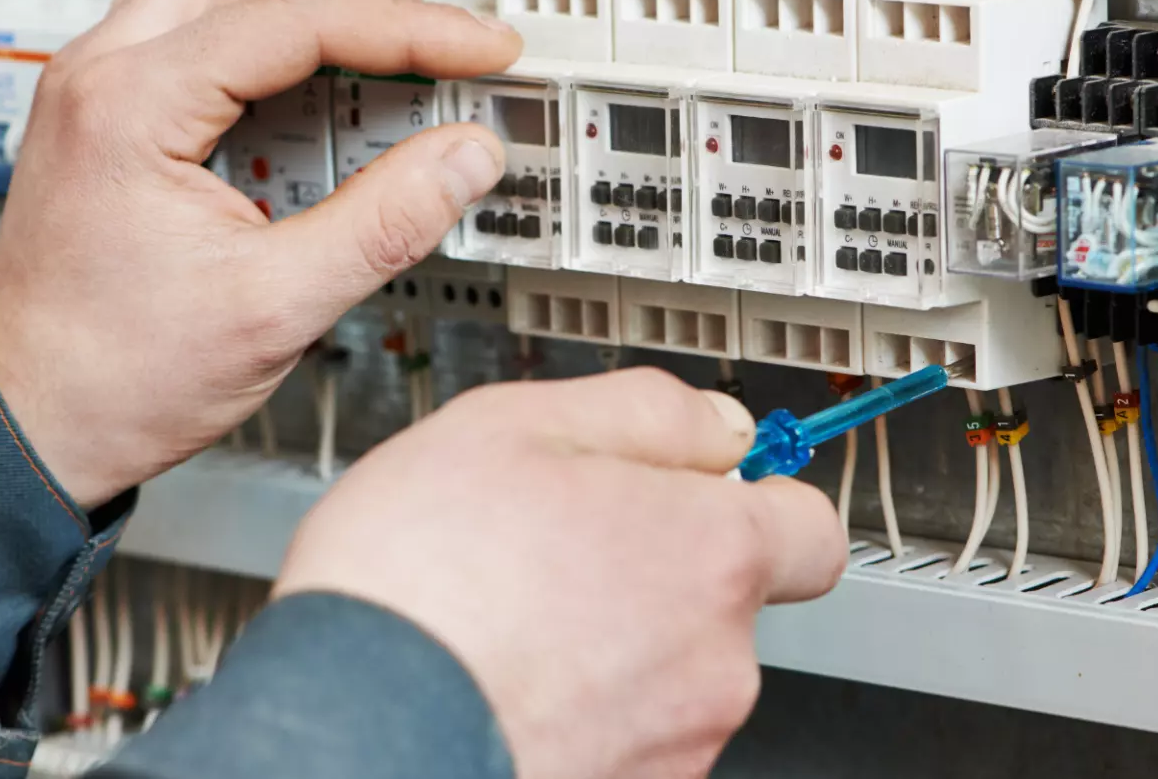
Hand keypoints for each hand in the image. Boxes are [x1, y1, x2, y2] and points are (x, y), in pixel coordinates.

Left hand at [0, 0, 521, 508]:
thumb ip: (385, 222)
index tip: (480, 51)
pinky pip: (200, 25)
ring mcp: (101, 85)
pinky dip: (272, 39)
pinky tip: (320, 100)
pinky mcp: (114, 110)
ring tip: (381, 59)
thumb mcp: (277, 307)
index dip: (411, 27)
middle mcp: (102, 72)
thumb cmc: (115, 377)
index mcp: (131, 106)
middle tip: (429, 42)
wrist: (34, 423)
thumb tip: (465, 158)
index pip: (298, 16)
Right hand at [274, 369, 846, 778]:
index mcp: (709, 553)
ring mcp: (674, 746)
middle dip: (654, 571)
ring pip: (667, 674)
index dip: (759, 500)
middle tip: (555, 550)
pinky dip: (573, 711)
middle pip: (723, 602)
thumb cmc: (415, 590)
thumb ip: (642, 412)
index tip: (709, 489)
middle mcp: (714, 662)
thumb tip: (715, 426)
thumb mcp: (514, 426)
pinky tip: (499, 683)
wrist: (347, 733)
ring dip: (609, 645)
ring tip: (507, 621)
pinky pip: (620, 738)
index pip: (811, 526)